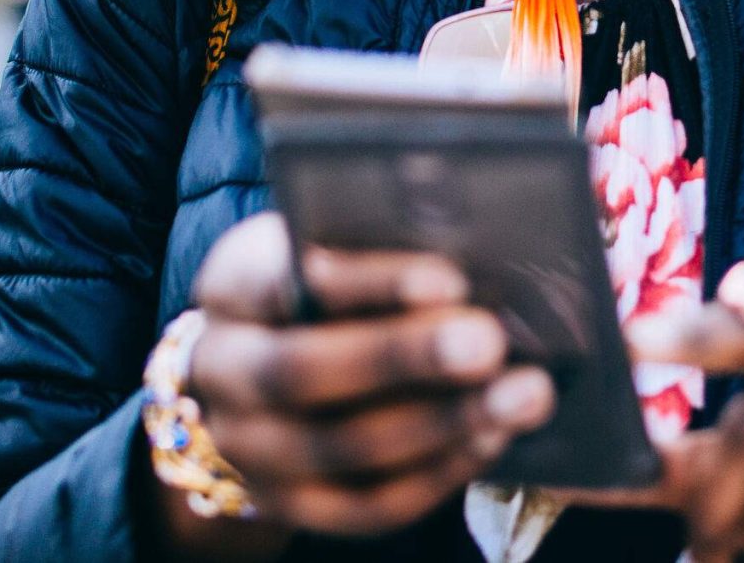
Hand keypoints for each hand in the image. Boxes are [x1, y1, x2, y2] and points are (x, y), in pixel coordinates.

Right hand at [178, 213, 554, 541]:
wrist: (261, 361)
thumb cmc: (322, 280)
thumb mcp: (328, 240)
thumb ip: (376, 241)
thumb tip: (478, 246)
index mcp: (229, 285)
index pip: (283, 279)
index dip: (366, 283)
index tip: (450, 278)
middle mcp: (222, 371)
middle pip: (301, 372)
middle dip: (404, 358)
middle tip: (491, 342)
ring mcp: (248, 448)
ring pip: (338, 449)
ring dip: (441, 423)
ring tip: (521, 394)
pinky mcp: (287, 502)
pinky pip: (363, 505)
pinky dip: (434, 474)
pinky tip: (491, 438)